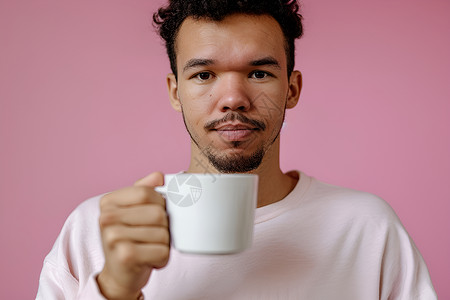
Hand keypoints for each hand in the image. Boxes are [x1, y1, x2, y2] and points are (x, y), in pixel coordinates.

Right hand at [97, 172, 169, 298]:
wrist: (119, 274)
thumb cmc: (129, 239)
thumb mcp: (133, 211)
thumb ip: (144, 190)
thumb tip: (158, 176)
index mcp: (108, 202)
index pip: (147, 192)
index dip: (159, 203)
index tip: (153, 214)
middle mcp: (106, 218)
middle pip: (157, 213)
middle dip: (163, 227)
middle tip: (151, 236)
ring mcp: (113, 237)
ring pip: (163, 233)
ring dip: (163, 244)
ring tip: (149, 248)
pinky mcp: (125, 256)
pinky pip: (162, 251)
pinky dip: (162, 258)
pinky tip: (150, 260)